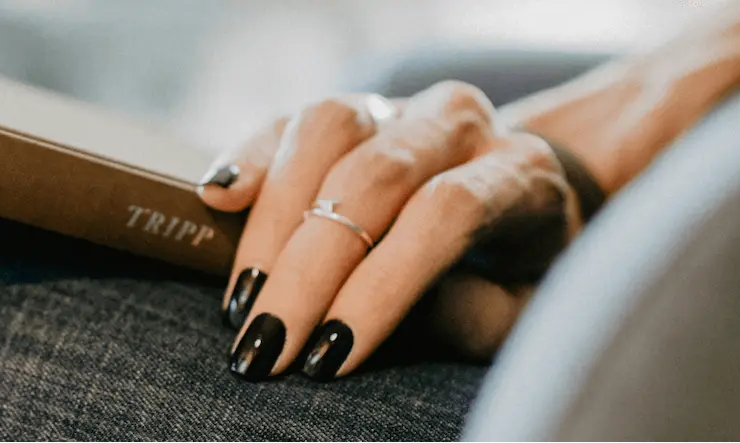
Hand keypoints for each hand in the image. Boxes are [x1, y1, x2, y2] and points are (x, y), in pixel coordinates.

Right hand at [199, 82, 573, 381]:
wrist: (518, 200)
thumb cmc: (518, 273)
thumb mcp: (522, 313)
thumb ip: (470, 314)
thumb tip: (397, 314)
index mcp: (519, 173)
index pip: (447, 212)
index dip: (382, 284)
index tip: (330, 353)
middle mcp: (459, 123)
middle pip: (375, 176)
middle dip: (308, 269)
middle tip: (266, 344)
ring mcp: (397, 108)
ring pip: (326, 130)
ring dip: (273, 219)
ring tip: (244, 298)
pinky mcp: (343, 113)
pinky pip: (286, 122)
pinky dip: (249, 159)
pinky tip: (217, 199)